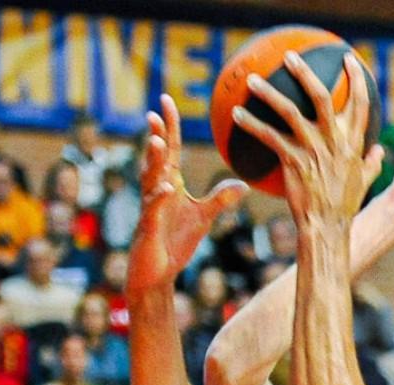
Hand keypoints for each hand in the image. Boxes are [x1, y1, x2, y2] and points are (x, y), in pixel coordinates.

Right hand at [127, 94, 247, 293]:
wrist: (156, 274)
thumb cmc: (174, 243)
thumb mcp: (203, 217)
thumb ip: (220, 199)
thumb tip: (244, 185)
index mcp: (168, 185)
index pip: (169, 150)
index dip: (168, 126)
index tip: (165, 101)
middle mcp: (156, 192)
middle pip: (156, 158)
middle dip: (155, 136)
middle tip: (154, 113)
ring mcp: (150, 209)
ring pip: (150, 180)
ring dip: (152, 161)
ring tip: (156, 141)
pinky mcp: (149, 228)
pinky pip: (153, 210)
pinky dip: (158, 199)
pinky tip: (166, 189)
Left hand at [233, 51, 383, 233]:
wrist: (327, 227)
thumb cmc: (345, 206)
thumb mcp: (365, 181)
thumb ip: (372, 162)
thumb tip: (380, 151)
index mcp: (353, 141)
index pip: (359, 102)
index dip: (356, 78)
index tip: (348, 59)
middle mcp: (334, 140)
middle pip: (321, 96)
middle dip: (305, 72)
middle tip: (289, 58)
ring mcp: (313, 149)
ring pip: (289, 111)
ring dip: (269, 93)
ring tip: (253, 79)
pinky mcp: (293, 161)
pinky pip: (269, 137)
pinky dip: (251, 124)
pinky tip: (237, 115)